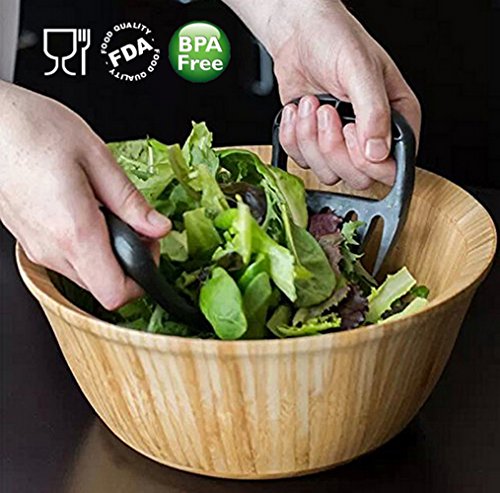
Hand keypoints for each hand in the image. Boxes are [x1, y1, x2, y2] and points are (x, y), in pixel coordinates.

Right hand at [0, 82, 170, 308]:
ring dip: (108, 253)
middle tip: (134, 223)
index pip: (115, 294)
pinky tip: (88, 212)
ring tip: (108, 211)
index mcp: (74, 232)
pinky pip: (68, 259)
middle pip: (104, 286)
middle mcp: (52, 250)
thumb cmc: (32, 129)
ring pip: (87, 275)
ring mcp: (38, 249)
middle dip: (129, 261)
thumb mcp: (96, 158)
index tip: (150, 247)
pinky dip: (88, 245)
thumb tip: (159, 228)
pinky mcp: (31, 241)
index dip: (142, 279)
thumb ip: (131, 202)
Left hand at [224, 0, 420, 188]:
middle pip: (359, 178)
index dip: (368, 161)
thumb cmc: (335, 40)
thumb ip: (374, 112)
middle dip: (332, 147)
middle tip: (327, 111)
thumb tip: (378, 152)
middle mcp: (370, 136)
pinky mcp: (314, 144)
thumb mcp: (360, 70)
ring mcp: (340, 144)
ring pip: (328, 174)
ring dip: (310, 140)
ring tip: (310, 105)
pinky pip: (302, 162)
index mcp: (396, 118)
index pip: (393, 168)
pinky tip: (297, 110)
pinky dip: (293, 138)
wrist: (298, 34)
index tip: (351, 130)